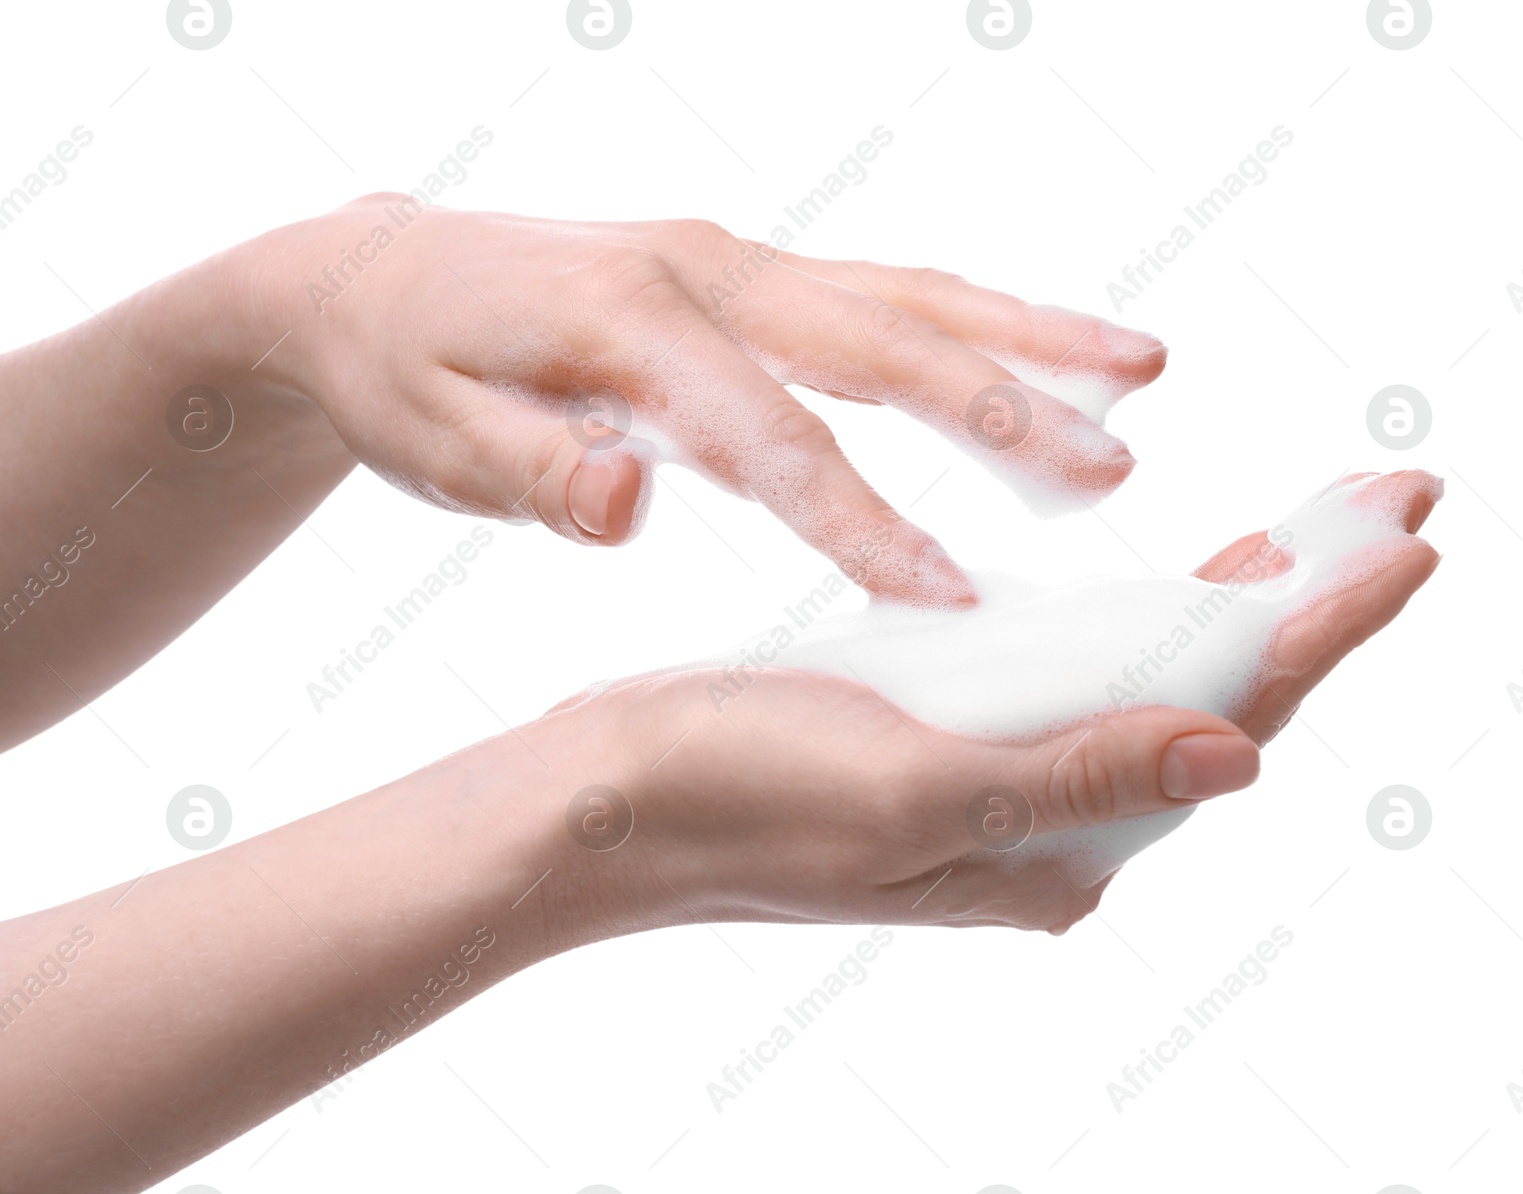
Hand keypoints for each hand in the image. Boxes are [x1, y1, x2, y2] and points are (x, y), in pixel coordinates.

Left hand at [246, 200, 1168, 604]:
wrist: (374, 275)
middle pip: (877, 343)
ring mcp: (733, 261)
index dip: (862, 521)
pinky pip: (881, 288)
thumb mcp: (434, 438)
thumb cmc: (405, 369)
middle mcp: (703, 272)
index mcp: (628, 324)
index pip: (771, 438)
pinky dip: (975, 318)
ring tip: (1141, 377)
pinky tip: (1050, 350)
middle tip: (1110, 475)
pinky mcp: (747, 273)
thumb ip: (533, 474)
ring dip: (1027, 340)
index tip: (950, 597)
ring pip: (906, 295)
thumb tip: (629, 500)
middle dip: (1000, 412)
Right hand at [539, 471, 1438, 935]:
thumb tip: (1236, 757)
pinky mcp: (955, 742)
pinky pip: (1090, 679)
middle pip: (1213, 700)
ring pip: (1158, 685)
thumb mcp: (913, 795)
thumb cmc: (737, 800)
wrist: (609, 807)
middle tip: (1392, 501)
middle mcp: (1049, 829)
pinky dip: (1149, 618)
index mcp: (1055, 850)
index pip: (1228, 722)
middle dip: (1309, 601)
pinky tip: (1184, 582)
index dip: (1326, 626)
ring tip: (1320, 532)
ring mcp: (1002, 788)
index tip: (1406, 538)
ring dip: (1240, 604)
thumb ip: (1077, 779)